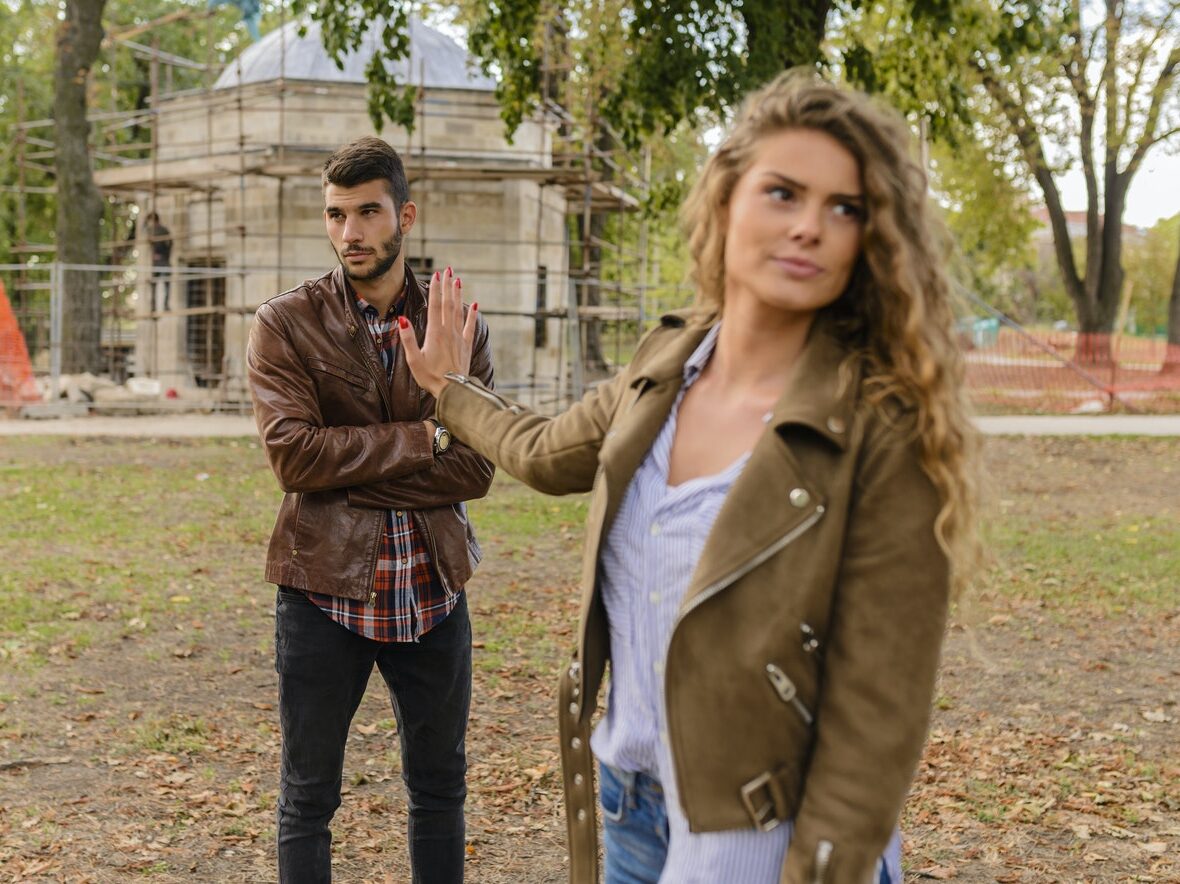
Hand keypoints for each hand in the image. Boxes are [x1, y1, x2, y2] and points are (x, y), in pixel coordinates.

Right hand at [398, 266, 477, 397]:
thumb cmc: (430, 377)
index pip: (434, 306)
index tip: (436, 275)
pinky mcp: (466, 346)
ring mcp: (459, 338)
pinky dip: (472, 314)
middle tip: (448, 269)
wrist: (453, 391)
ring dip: (458, 295)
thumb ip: (408, 339)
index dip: (435, 290)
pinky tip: (474, 304)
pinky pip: (470, 326)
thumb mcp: (413, 360)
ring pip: (458, 311)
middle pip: (447, 304)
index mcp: (434, 333)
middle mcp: (448, 332)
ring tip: (458, 280)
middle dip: (447, 286)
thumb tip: (401, 319)